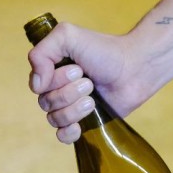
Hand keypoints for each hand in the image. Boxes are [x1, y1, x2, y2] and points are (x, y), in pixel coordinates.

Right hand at [27, 22, 152, 143]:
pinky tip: (80, 126)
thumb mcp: (67, 36)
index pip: (37, 85)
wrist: (135, 68)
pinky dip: (69, 132)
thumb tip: (37, 85)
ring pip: (54, 119)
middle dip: (69, 92)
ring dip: (74, 109)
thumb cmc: (105, 51)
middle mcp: (57, 89)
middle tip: (90, 81)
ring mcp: (70, 107)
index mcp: (51, 70)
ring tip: (93, 98)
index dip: (55, 81)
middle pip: (45, 103)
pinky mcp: (84, 123)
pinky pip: (63, 136)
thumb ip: (42, 52)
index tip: (78, 69)